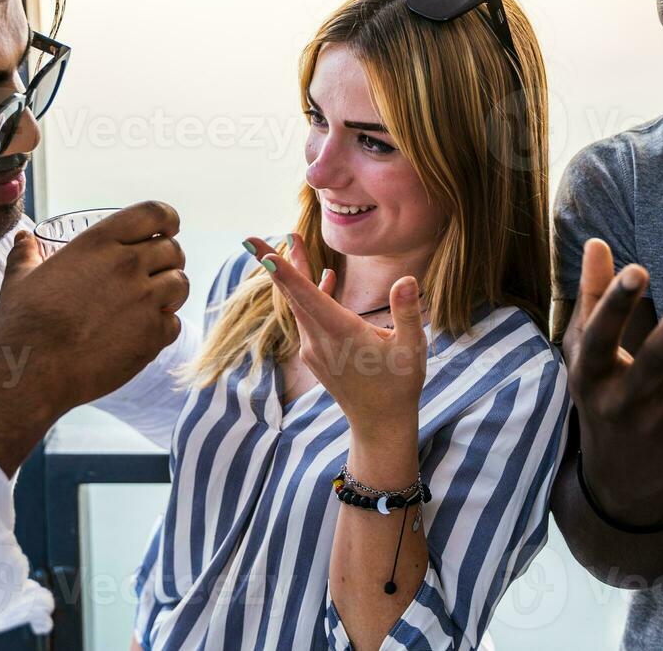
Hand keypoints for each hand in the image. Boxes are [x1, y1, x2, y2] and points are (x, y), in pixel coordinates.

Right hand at [0, 201, 188, 407]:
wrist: (33, 371)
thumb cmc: (22, 324)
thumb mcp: (19, 280)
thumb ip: (25, 255)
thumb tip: (23, 238)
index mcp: (98, 242)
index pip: (154, 213)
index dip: (168, 219)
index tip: (169, 228)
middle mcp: (127, 265)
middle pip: (172, 249)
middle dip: (169, 259)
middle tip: (157, 272)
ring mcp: (144, 300)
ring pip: (181, 283)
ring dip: (171, 291)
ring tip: (155, 302)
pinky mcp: (152, 334)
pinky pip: (174, 323)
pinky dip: (163, 328)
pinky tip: (143, 333)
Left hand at [245, 234, 424, 433]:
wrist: (379, 424)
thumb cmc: (398, 385)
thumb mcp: (412, 349)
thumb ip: (406, 312)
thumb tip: (406, 279)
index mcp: (341, 334)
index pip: (308, 298)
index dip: (286, 274)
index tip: (264, 254)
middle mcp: (320, 341)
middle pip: (293, 295)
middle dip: (276, 263)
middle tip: (250, 239)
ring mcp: (314, 349)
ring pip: (298, 305)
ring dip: (294, 274)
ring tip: (293, 242)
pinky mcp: (316, 354)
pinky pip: (307, 317)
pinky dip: (310, 294)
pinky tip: (325, 277)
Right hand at [569, 238, 662, 517]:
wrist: (621, 473)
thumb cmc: (600, 395)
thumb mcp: (585, 353)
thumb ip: (593, 297)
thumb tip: (598, 243)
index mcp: (591, 376)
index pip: (601, 337)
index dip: (616, 304)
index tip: (638, 270)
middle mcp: (627, 399)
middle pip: (662, 353)